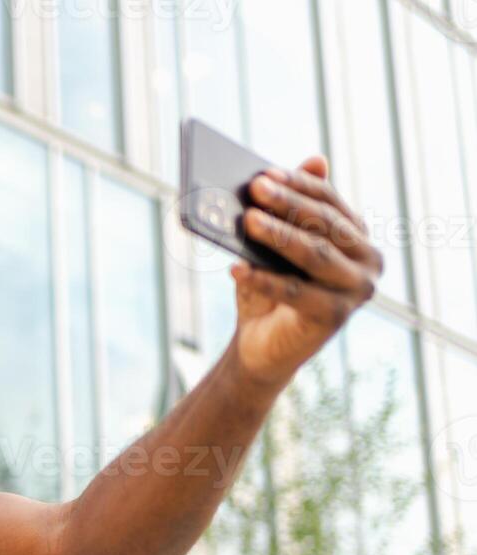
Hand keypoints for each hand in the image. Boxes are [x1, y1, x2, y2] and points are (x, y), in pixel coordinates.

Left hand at [230, 155, 383, 388]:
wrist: (262, 346)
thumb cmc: (269, 288)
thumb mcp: (276, 246)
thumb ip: (292, 209)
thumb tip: (317, 159)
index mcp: (357, 236)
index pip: (329, 202)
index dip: (298, 185)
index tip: (265, 173)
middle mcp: (368, 260)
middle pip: (325, 224)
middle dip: (288, 204)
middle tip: (255, 187)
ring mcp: (357, 290)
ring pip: (315, 255)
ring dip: (279, 235)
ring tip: (247, 220)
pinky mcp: (337, 317)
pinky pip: (296, 292)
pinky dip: (264, 279)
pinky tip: (235, 268)